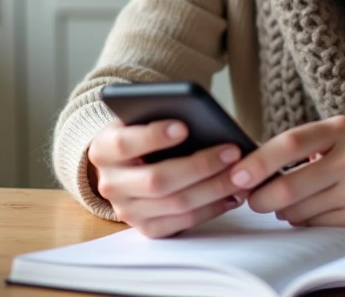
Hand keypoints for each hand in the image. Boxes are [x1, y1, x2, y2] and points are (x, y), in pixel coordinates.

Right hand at [86, 119, 249, 237]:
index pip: (125, 143)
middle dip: (200, 165)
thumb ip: (160, 116)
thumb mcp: (140, 118)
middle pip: (157, 180)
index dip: (154, 136)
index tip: (184, 126)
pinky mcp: (146, 228)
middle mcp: (110, 184)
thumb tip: (201, 119)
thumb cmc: (141, 133)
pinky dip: (212, 208)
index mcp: (103, 149)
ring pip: (176, 204)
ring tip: (241, 173)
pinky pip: (183, 222)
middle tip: (232, 151)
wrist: (125, 163)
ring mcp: (127, 210)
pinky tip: (233, 194)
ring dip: (214, 188)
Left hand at [229, 115, 344, 227]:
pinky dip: (303, 221)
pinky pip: (316, 224)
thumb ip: (303, 146)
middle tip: (251, 199)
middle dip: (261, 198)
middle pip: (288, 185)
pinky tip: (309, 211)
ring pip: (299, 210)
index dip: (258, 162)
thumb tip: (253, 168)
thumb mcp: (342, 136)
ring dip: (282, 211)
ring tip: (286, 203)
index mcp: (340, 129)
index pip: (289, 143)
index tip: (236, 175)